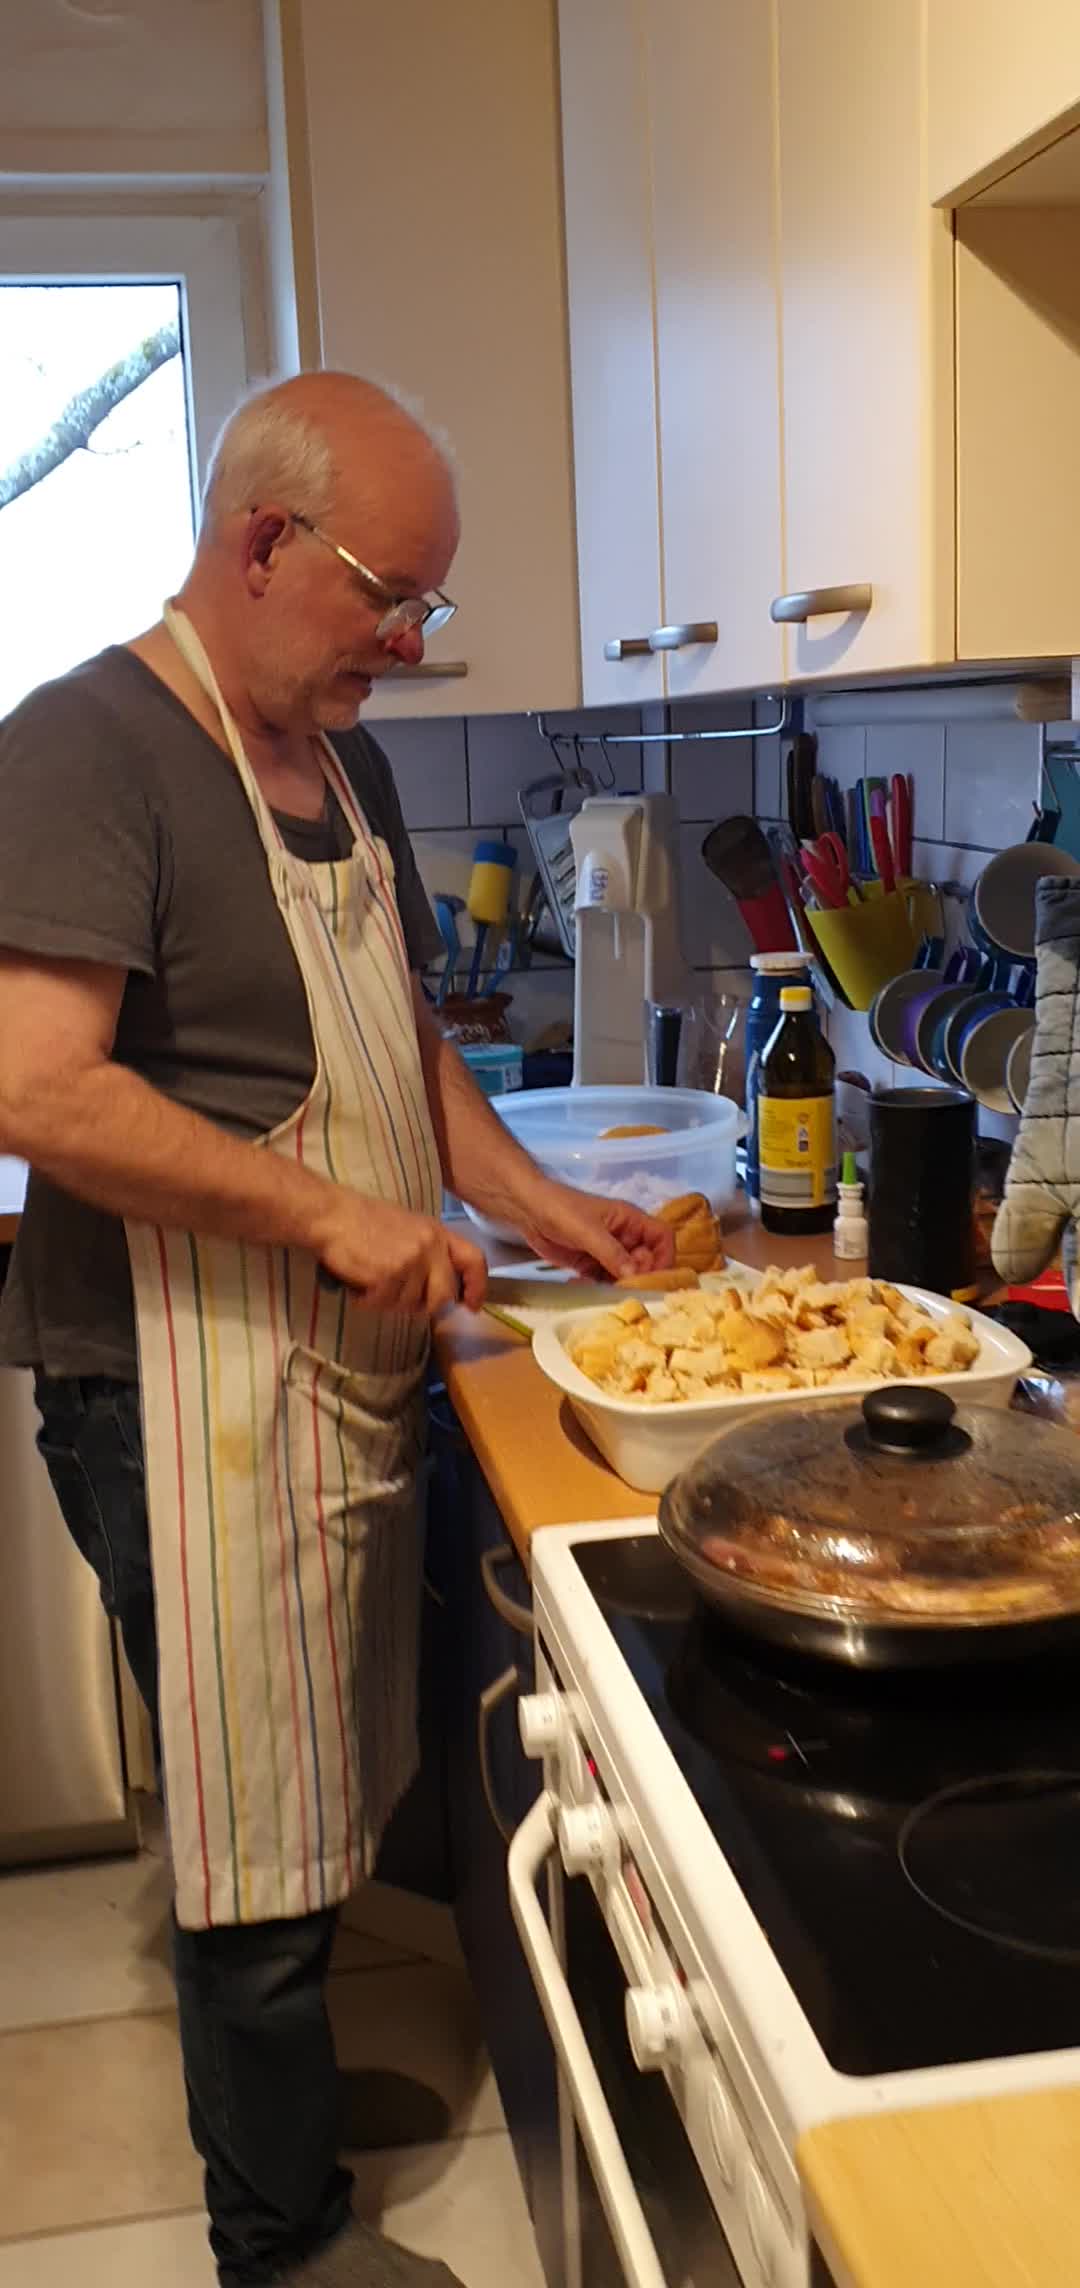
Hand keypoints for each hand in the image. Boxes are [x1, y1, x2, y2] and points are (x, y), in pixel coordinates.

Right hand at [315, 1191, 487, 1318]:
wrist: (332, 1215)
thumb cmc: (364, 1221)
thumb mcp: (409, 1228)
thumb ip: (430, 1253)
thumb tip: (444, 1286)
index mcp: (438, 1233)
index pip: (474, 1261)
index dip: (477, 1287)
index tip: (471, 1305)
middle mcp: (430, 1247)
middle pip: (443, 1296)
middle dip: (423, 1305)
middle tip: (397, 1297)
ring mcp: (411, 1261)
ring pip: (410, 1304)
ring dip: (389, 1301)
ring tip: (371, 1281)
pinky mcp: (390, 1275)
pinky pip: (385, 1304)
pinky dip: (369, 1301)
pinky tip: (359, 1285)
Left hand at [513, 1177, 675, 1282]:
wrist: (527, 1210)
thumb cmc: (561, 1210)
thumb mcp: (588, 1231)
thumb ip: (612, 1253)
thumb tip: (635, 1276)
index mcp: (630, 1220)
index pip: (662, 1237)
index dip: (665, 1256)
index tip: (655, 1276)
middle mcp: (623, 1237)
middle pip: (647, 1261)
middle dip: (639, 1277)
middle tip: (623, 1289)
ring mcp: (607, 1252)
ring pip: (626, 1275)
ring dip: (617, 1286)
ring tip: (602, 1292)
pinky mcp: (591, 1264)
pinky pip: (604, 1281)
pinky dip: (598, 1288)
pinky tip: (582, 1286)